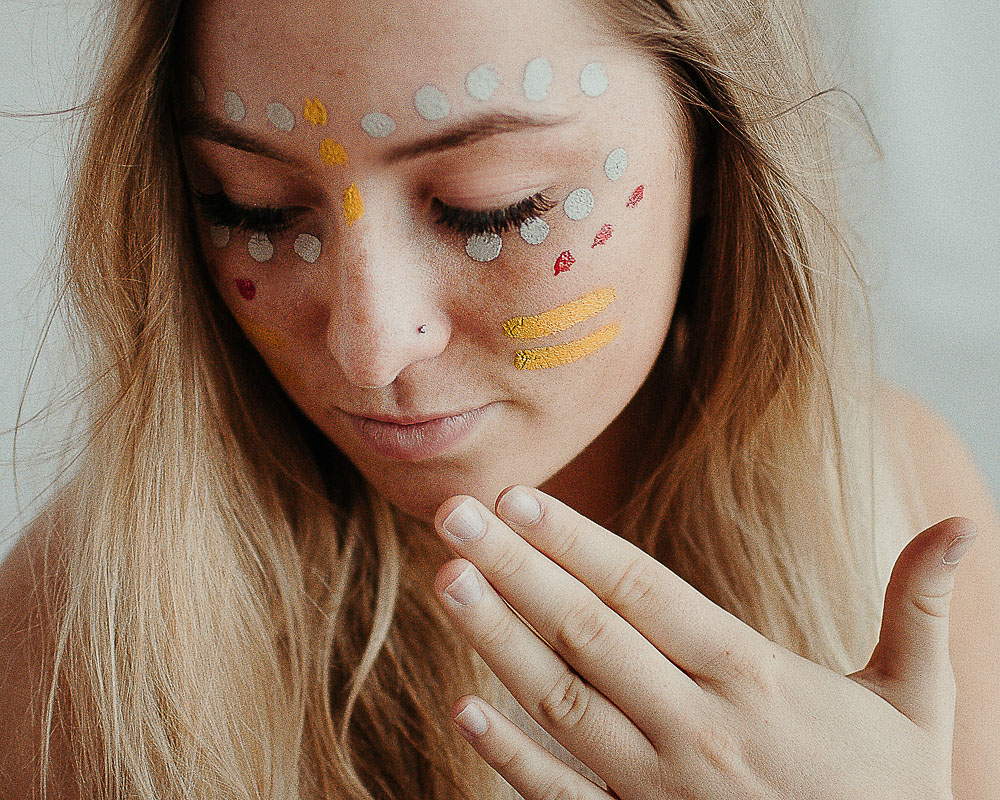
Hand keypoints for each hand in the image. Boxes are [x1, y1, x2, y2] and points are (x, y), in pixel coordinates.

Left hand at [432, 486, 976, 798]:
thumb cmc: (892, 796)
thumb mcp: (917, 701)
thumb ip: (920, 610)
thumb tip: (964, 525)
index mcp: (752, 681)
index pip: (644, 594)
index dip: (577, 543)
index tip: (518, 499)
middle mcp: (695, 728)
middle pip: (588, 634)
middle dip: (515, 570)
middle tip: (453, 515)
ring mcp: (659, 788)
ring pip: (563, 702)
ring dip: (498, 642)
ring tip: (448, 583)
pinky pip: (565, 795)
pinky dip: (513, 756)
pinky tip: (464, 711)